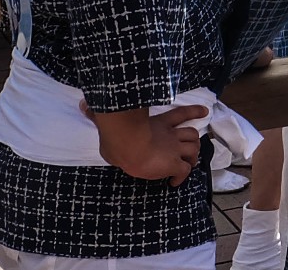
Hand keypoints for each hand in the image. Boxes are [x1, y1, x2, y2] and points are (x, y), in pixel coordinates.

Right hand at [85, 102, 206, 185]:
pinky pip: (184, 171)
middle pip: (191, 135)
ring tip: (187, 165)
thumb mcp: (107, 123)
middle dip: (194, 142)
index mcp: (157, 123)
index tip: (204, 113)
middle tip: (192, 149)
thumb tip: (84, 105)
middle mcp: (169, 135)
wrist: (129, 145)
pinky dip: (182, 177)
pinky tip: (175, 183)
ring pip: (193, 151)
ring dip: (192, 158)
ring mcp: (173, 149)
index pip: (180, 114)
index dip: (194, 113)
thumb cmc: (117, 135)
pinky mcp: (173, 164)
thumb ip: (99, 116)